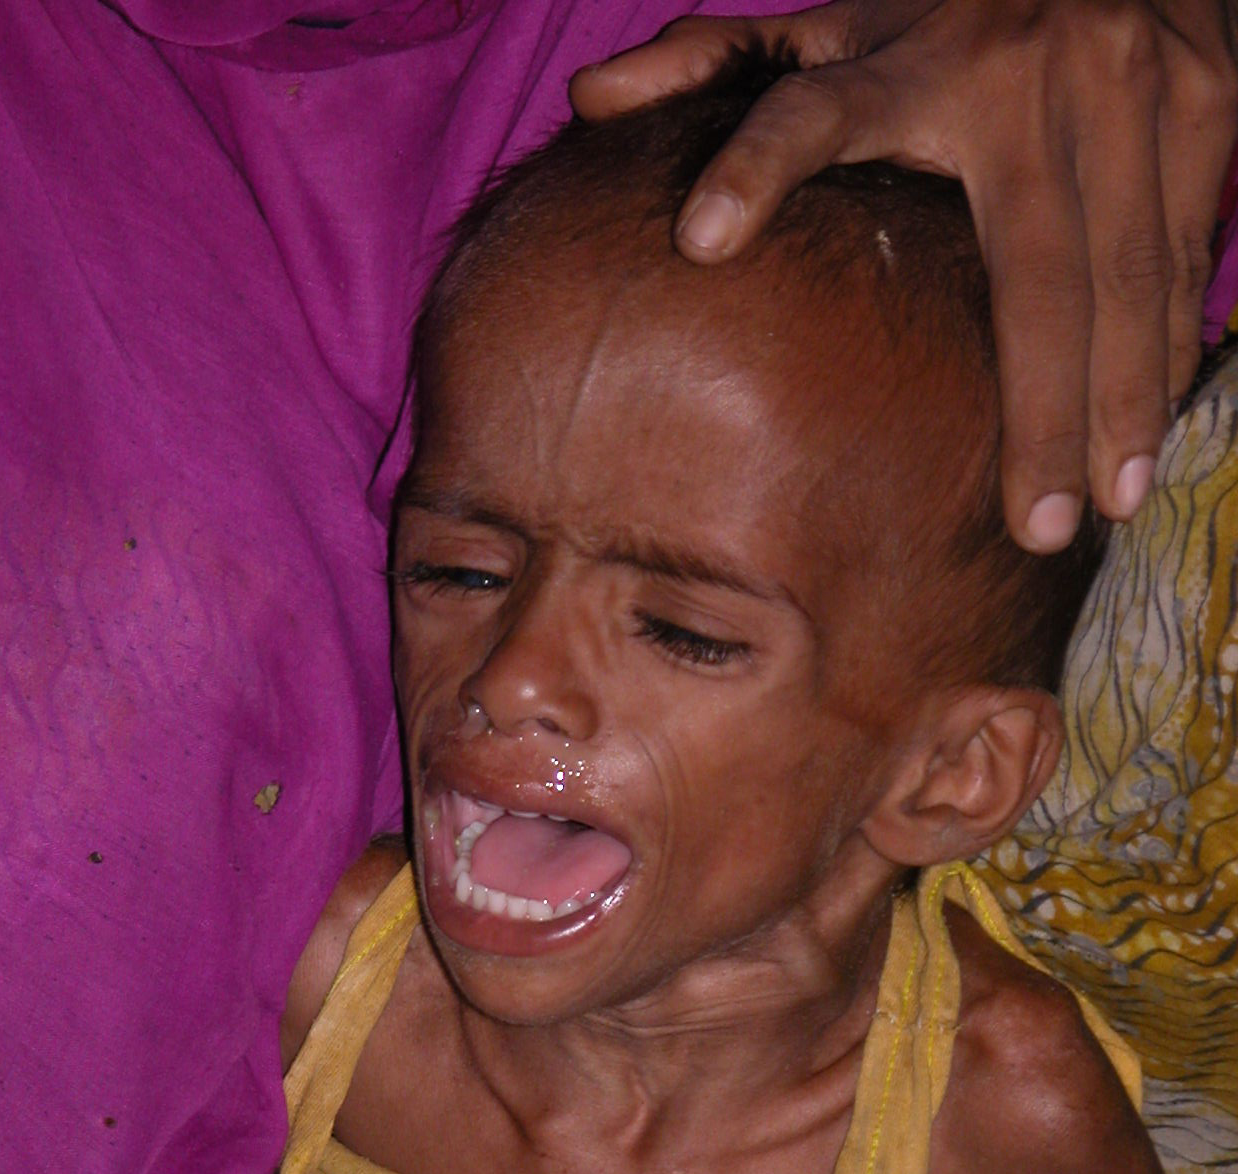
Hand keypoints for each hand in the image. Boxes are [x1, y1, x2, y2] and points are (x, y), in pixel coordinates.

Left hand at [571, 0, 1237, 549]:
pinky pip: (1183, 248)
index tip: (697, 239)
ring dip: (1121, 398)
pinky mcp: (1208, 102)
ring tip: (1106, 506)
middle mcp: (1021, 75)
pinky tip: (1154, 426)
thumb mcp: (837, 18)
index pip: (807, 112)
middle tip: (1032, 526)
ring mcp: (1127, 89)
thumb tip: (591, 102)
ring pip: (1126, 273)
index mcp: (904, 59)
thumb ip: (722, 62)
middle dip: (1041, 406)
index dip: (754, 167)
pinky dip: (1168, 340)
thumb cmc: (944, 0)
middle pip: (1035, 270)